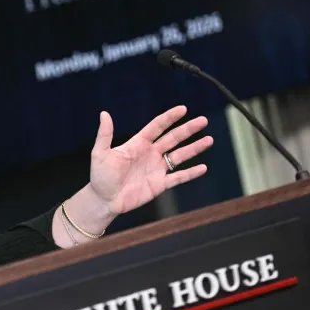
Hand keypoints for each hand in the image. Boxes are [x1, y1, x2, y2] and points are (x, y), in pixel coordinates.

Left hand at [89, 105, 212, 214]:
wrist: (104, 200)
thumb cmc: (100, 176)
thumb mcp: (100, 153)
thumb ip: (105, 134)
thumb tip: (104, 113)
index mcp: (138, 144)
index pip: (157, 126)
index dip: (169, 118)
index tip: (183, 109)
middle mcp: (150, 153)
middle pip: (173, 138)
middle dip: (188, 129)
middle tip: (203, 120)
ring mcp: (156, 168)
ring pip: (179, 156)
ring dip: (194, 148)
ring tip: (209, 140)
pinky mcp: (160, 184)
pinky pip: (178, 177)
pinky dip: (191, 173)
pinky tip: (203, 167)